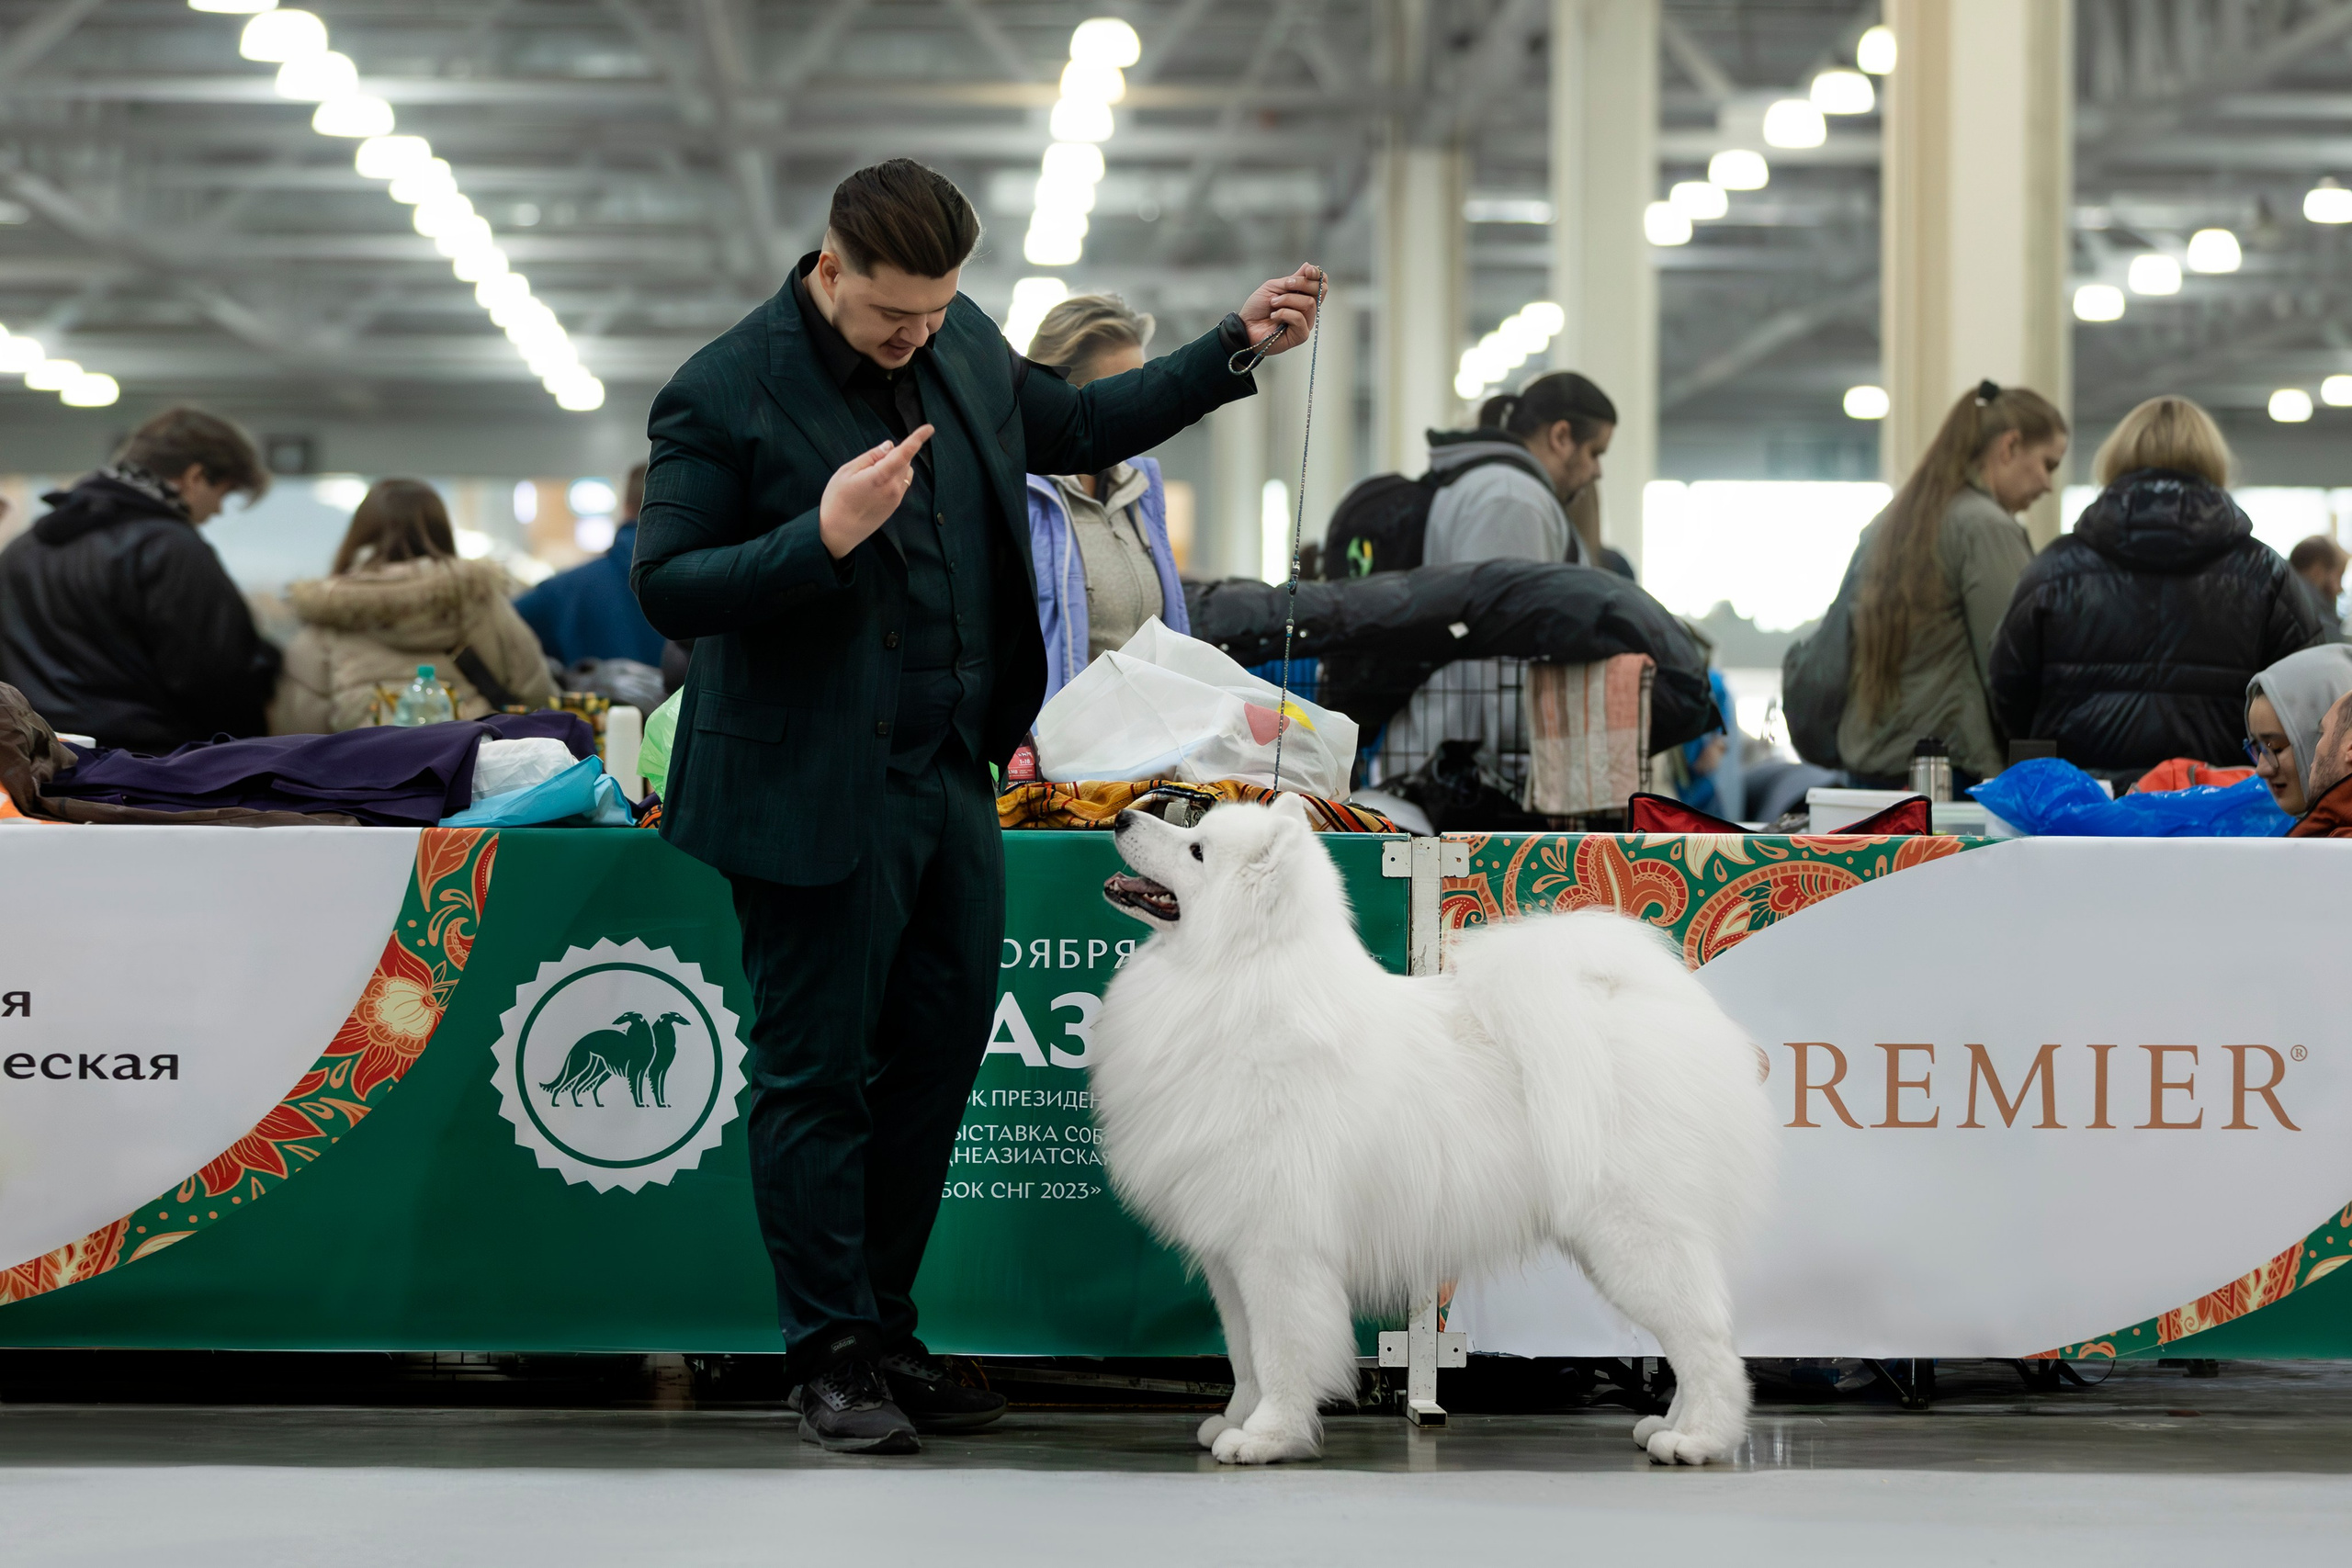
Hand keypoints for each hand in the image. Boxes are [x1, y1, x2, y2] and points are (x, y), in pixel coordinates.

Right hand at [818, 425, 933, 558]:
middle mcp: (893, 488)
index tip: (929, 428)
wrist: (838, 533)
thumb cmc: (837, 500)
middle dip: (893, 454)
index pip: (904, 454)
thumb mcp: (847, 472)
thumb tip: (889, 446)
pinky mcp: (894, 506)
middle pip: (904, 461)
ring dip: (895, 466)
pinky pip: (901, 485)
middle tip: (870, 463)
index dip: (917, 439)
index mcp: (880, 477)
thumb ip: (870, 457)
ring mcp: (896, 499)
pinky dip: (893, 478)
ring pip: (904, 473)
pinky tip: (874, 486)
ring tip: (871, 475)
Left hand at [1238, 265, 1324, 355]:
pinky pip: (1300, 318)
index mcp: (1302, 296)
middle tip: (1285, 285)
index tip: (1307, 271)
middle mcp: (1307, 309)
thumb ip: (1293, 278)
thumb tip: (1309, 265)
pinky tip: (1274, 316)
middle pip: (1320, 291)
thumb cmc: (1257, 308)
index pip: (1321, 283)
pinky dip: (1284, 313)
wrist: (1245, 326)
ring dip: (1287, 300)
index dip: (1318, 274)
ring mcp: (1305, 323)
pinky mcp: (1300, 335)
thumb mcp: (1274, 287)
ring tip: (1273, 304)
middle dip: (1302, 283)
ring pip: (1308, 303)